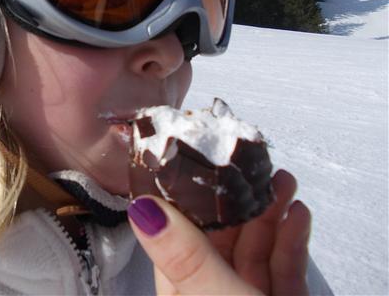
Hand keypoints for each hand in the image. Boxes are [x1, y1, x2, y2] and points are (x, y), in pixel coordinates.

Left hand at [127, 170, 310, 294]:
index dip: (187, 202)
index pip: (176, 241)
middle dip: (237, 202)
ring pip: (254, 254)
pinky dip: (291, 244)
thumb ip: (182, 255)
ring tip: (282, 180)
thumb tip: (141, 208)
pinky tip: (299, 215)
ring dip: (269, 216)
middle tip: (252, 165)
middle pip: (219, 243)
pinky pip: (282, 275)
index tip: (201, 164)